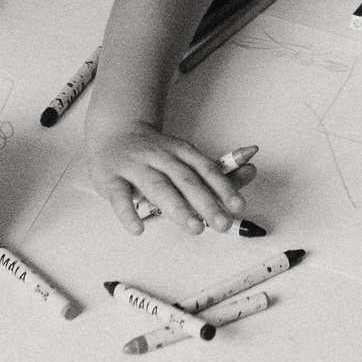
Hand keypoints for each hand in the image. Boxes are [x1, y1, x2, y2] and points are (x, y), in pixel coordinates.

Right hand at [87, 121, 250, 234]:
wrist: (112, 132)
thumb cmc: (154, 153)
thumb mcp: (185, 157)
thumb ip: (217, 171)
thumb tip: (251, 171)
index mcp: (180, 151)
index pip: (205, 168)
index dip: (223, 187)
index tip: (238, 206)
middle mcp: (160, 156)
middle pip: (185, 178)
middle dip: (205, 201)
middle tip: (222, 223)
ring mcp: (134, 166)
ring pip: (157, 186)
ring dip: (177, 207)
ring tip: (194, 227)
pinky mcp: (110, 178)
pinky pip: (119, 195)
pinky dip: (128, 212)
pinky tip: (138, 229)